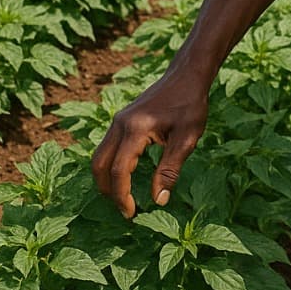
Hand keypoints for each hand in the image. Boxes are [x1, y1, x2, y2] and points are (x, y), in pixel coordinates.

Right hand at [91, 69, 208, 217]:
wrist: (186, 76)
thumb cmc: (190, 105)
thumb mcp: (187, 139)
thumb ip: (170, 170)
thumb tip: (159, 200)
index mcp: (135, 129)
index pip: (119, 170)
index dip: (122, 195)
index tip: (132, 214)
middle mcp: (120, 124)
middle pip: (100, 164)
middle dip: (108, 190)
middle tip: (125, 210)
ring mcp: (118, 121)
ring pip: (100, 156)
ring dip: (107, 179)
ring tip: (124, 198)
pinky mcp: (121, 121)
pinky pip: (107, 147)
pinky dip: (110, 166)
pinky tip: (125, 177)